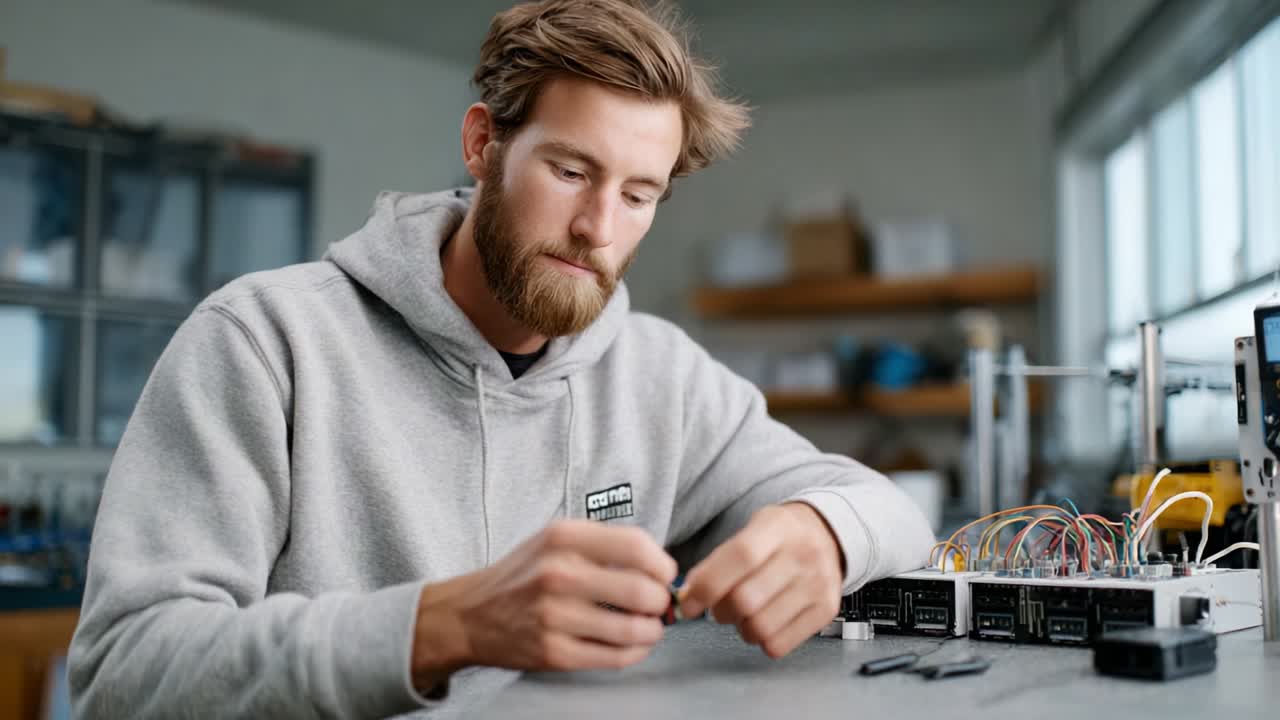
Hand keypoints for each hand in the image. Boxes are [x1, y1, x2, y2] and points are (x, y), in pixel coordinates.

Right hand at [410, 520, 676, 691]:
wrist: (470, 614)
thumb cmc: (524, 574)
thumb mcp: (555, 538)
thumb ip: (604, 544)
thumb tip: (660, 565)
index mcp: (563, 538)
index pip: (636, 546)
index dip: (662, 563)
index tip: (664, 573)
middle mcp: (558, 574)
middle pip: (641, 591)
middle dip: (661, 601)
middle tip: (660, 604)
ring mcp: (555, 617)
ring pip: (633, 629)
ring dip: (653, 630)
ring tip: (650, 626)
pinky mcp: (554, 653)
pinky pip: (614, 657)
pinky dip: (636, 652)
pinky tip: (633, 644)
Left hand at [678, 503, 842, 658]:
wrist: (828, 535)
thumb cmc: (779, 536)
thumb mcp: (751, 528)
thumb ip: (719, 560)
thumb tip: (689, 595)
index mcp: (779, 527)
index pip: (740, 557)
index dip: (707, 584)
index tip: (688, 602)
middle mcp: (803, 554)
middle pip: (746, 599)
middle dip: (719, 611)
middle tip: (719, 607)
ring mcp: (818, 584)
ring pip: (760, 627)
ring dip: (740, 627)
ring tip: (744, 614)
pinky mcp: (826, 609)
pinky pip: (779, 644)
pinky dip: (761, 640)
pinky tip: (764, 622)